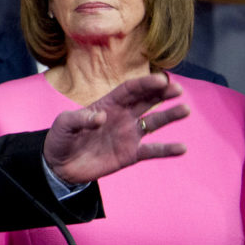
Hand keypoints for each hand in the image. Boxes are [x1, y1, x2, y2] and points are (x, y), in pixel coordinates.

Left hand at [44, 73, 188, 184]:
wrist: (60, 165)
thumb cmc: (61, 139)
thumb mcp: (64, 124)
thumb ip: (80, 118)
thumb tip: (101, 117)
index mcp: (107, 105)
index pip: (130, 90)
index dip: (145, 84)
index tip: (162, 79)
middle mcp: (122, 117)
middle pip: (146, 101)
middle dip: (162, 93)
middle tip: (178, 89)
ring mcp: (128, 135)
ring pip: (154, 122)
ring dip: (169, 116)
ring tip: (185, 110)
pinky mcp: (130, 154)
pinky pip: (152, 151)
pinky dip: (167, 149)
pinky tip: (182, 148)